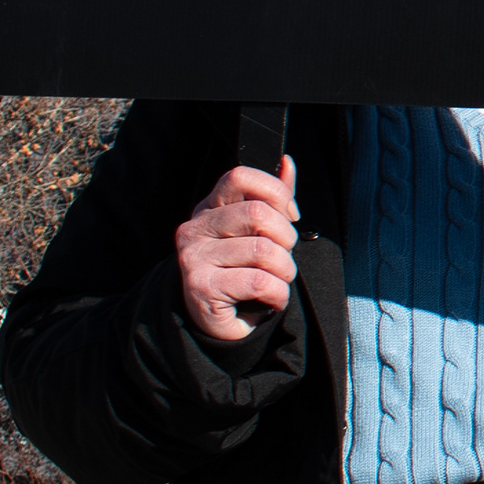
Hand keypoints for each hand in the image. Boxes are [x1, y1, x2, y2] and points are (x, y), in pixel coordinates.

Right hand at [175, 157, 298, 342]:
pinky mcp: (201, 287)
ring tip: (276, 280)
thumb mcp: (257, 230)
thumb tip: (286, 162)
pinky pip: (258, 282)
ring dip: (284, 271)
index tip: (289, 217)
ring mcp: (194, 257)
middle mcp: (196, 228)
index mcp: (211, 207)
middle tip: (283, 257)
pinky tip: (271, 299)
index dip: (275, 193)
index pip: (241, 176)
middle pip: (258, 214)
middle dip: (286, 239)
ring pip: (263, 251)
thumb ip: (272, 197)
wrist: (217, 320)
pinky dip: (278, 294)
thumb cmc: (241, 270)